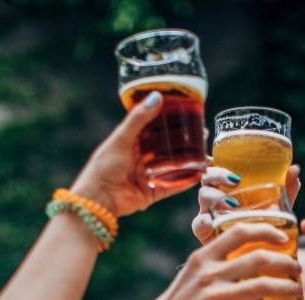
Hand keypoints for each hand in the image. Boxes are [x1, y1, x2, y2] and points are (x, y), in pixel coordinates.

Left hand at [70, 93, 191, 217]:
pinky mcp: (153, 193)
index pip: (154, 127)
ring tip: (205, 153)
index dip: (170, 120)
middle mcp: (141, 158)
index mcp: (132, 142)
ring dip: (188, 161)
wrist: (98, 199)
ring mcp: (148, 176)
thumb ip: (139, 119)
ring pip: (172, 166)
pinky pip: (173, 186)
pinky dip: (185, 181)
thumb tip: (157, 96)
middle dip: (184, 141)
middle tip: (202, 133)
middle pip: (166, 146)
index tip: (187, 113)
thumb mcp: (122, 138)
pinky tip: (199, 174)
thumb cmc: (104, 166)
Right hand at [141, 224, 301, 299]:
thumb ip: (213, 266)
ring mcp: (213, 296)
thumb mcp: (191, 277)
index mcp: (203, 257)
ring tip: (296, 291)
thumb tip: (242, 260)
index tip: (283, 236)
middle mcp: (209, 273)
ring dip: (285, 288)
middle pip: (257, 258)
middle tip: (297, 267)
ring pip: (260, 286)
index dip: (266, 230)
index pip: (239, 232)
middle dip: (284, 261)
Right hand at [191, 164, 301, 243]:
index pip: (219, 168)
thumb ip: (285, 194)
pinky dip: (203, 221)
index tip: (236, 169)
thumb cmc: (260, 232)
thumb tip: (295, 170)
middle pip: (207, 178)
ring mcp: (208, 214)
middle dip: (219, 175)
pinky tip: (211, 223)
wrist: (251, 265)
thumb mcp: (274, 211)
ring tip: (233, 204)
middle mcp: (216, 199)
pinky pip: (198, 224)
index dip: (221, 165)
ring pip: (204, 197)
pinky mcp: (204, 233)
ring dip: (216, 197)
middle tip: (236, 181)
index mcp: (228, 189)